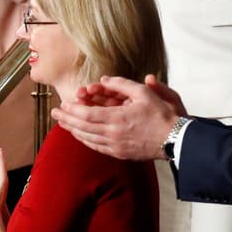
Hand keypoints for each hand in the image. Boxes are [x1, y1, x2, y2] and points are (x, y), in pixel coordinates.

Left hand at [52, 74, 183, 159]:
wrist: (177, 139)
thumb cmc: (163, 115)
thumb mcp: (145, 93)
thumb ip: (122, 84)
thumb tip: (104, 79)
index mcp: (118, 118)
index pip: (86, 114)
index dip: (72, 110)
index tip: (62, 104)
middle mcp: (113, 134)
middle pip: (82, 127)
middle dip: (66, 119)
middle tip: (55, 113)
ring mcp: (116, 146)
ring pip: (88, 138)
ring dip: (73, 130)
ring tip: (62, 123)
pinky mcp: (120, 153)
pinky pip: (97, 147)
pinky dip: (85, 140)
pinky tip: (79, 135)